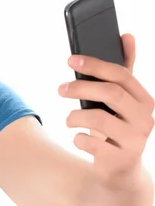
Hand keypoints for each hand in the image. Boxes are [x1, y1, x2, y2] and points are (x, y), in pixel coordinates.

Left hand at [59, 34, 154, 186]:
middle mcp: (145, 119)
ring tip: (69, 120)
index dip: (95, 65)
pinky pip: (89, 142)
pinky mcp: (120, 160)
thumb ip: (124, 69)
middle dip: (81, 88)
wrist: (120, 170)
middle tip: (60, 89)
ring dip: (74, 116)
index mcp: (144, 100)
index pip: (121, 75)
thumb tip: (127, 35)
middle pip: (111, 93)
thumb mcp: (120, 99)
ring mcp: (135, 141)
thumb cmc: (116, 126)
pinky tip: (80, 139)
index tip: (70, 60)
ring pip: (98, 118)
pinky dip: (78, 138)